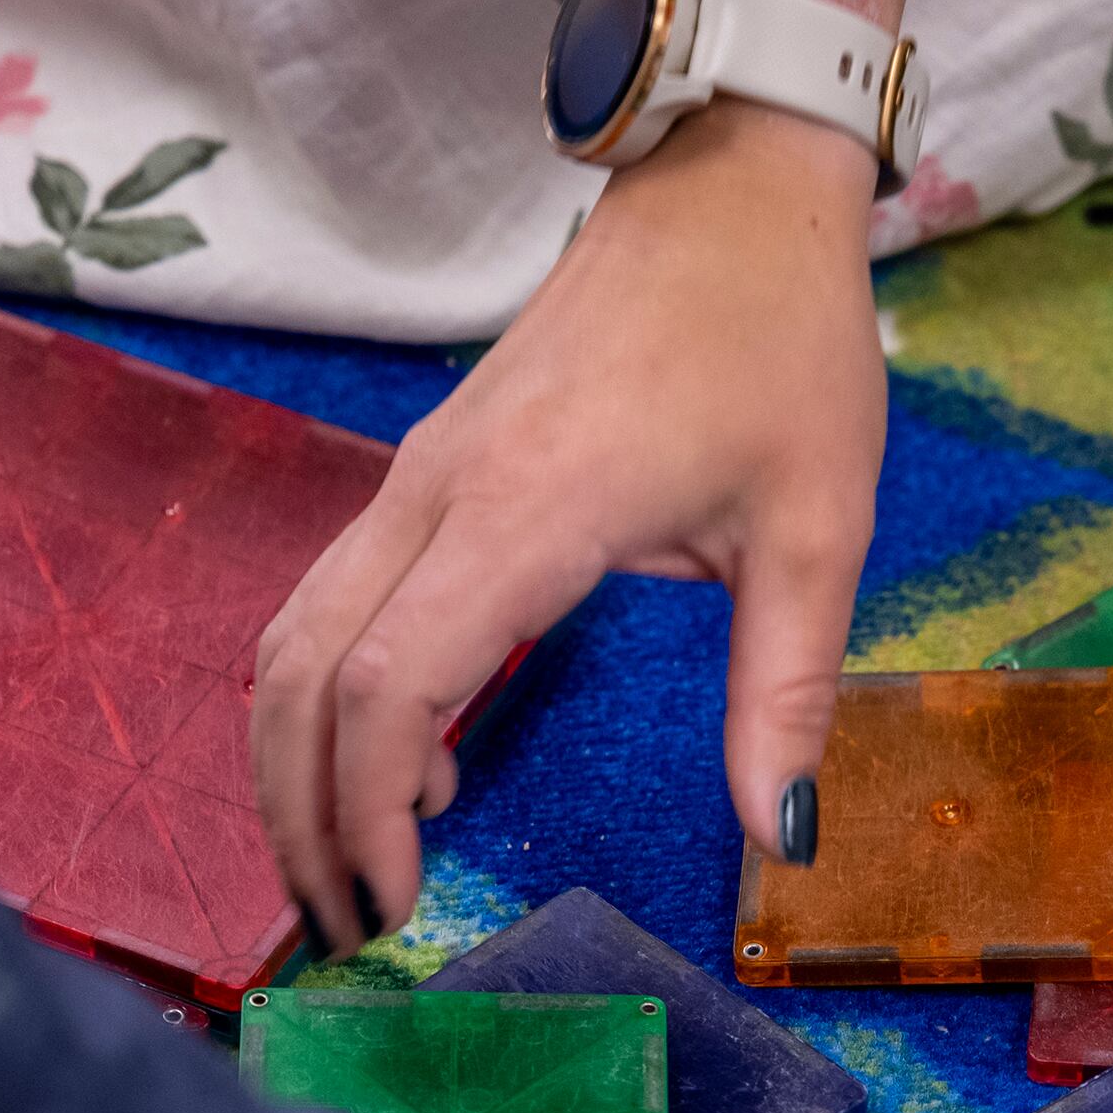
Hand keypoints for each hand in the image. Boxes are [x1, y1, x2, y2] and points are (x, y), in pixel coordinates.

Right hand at [252, 103, 885, 946]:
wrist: (732, 185)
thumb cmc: (780, 342)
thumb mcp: (819, 526)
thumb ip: (786, 690)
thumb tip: (779, 834)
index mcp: (529, 510)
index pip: (391, 687)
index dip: (368, 813)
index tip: (398, 907)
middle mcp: (440, 491)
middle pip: (302, 674)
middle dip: (300, 813)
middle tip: (347, 926)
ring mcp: (419, 473)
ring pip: (294, 634)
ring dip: (297, 759)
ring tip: (351, 867)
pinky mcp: (428, 468)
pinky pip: (331, 597)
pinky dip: (330, 696)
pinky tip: (410, 765)